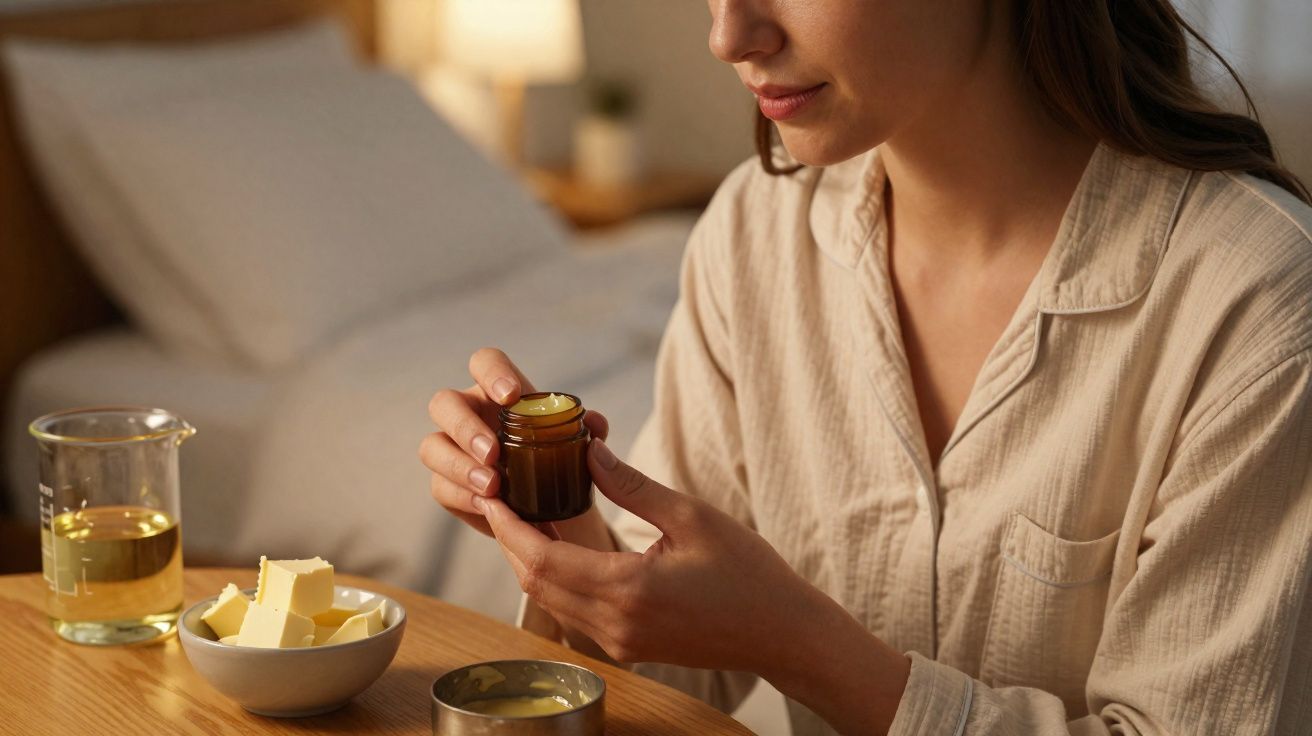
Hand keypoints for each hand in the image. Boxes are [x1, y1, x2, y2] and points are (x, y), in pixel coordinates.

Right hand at [419, 348, 609, 540]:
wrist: (554, 509)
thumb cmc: (563, 464)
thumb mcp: (582, 447)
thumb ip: (591, 432)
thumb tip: (594, 422)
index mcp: (499, 392)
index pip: (484, 362)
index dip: (491, 373)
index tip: (511, 396)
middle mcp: (469, 414)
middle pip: (444, 403)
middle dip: (465, 427)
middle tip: (494, 453)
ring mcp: (452, 450)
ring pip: (432, 446)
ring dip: (459, 466)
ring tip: (492, 486)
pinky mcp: (447, 485)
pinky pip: (440, 486)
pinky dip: (464, 496)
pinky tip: (487, 505)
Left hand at [477, 435, 821, 673]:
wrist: (782, 633)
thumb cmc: (748, 572)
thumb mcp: (692, 517)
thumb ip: (632, 486)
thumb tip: (587, 450)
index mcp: (627, 589)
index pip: (540, 558)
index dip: (507, 525)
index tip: (490, 491)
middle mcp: (614, 624)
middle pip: (534, 582)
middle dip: (510, 538)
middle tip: (499, 494)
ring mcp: (619, 642)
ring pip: (550, 600)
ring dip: (530, 559)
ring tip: (523, 513)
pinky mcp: (628, 647)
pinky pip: (573, 612)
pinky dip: (556, 578)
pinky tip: (560, 546)